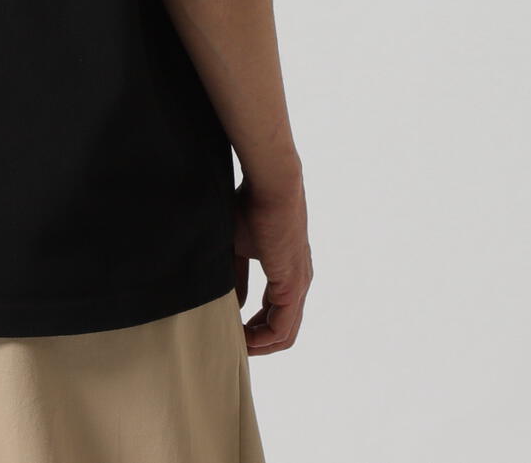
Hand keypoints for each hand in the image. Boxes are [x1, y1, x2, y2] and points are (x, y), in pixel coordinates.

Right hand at [232, 173, 311, 354]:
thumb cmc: (251, 206)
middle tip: (232, 344)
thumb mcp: (239, 246)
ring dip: (259, 345)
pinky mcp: (292, 285)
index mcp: (289, 272)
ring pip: (285, 334)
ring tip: (234, 346)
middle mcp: (299, 283)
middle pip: (284, 330)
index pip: (277, 313)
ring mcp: (299, 285)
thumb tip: (234, 304)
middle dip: (257, 342)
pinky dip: (261, 338)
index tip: (232, 330)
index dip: (255, 327)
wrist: (270, 185)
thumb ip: (238, 277)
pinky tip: (241, 337)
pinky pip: (281, 327)